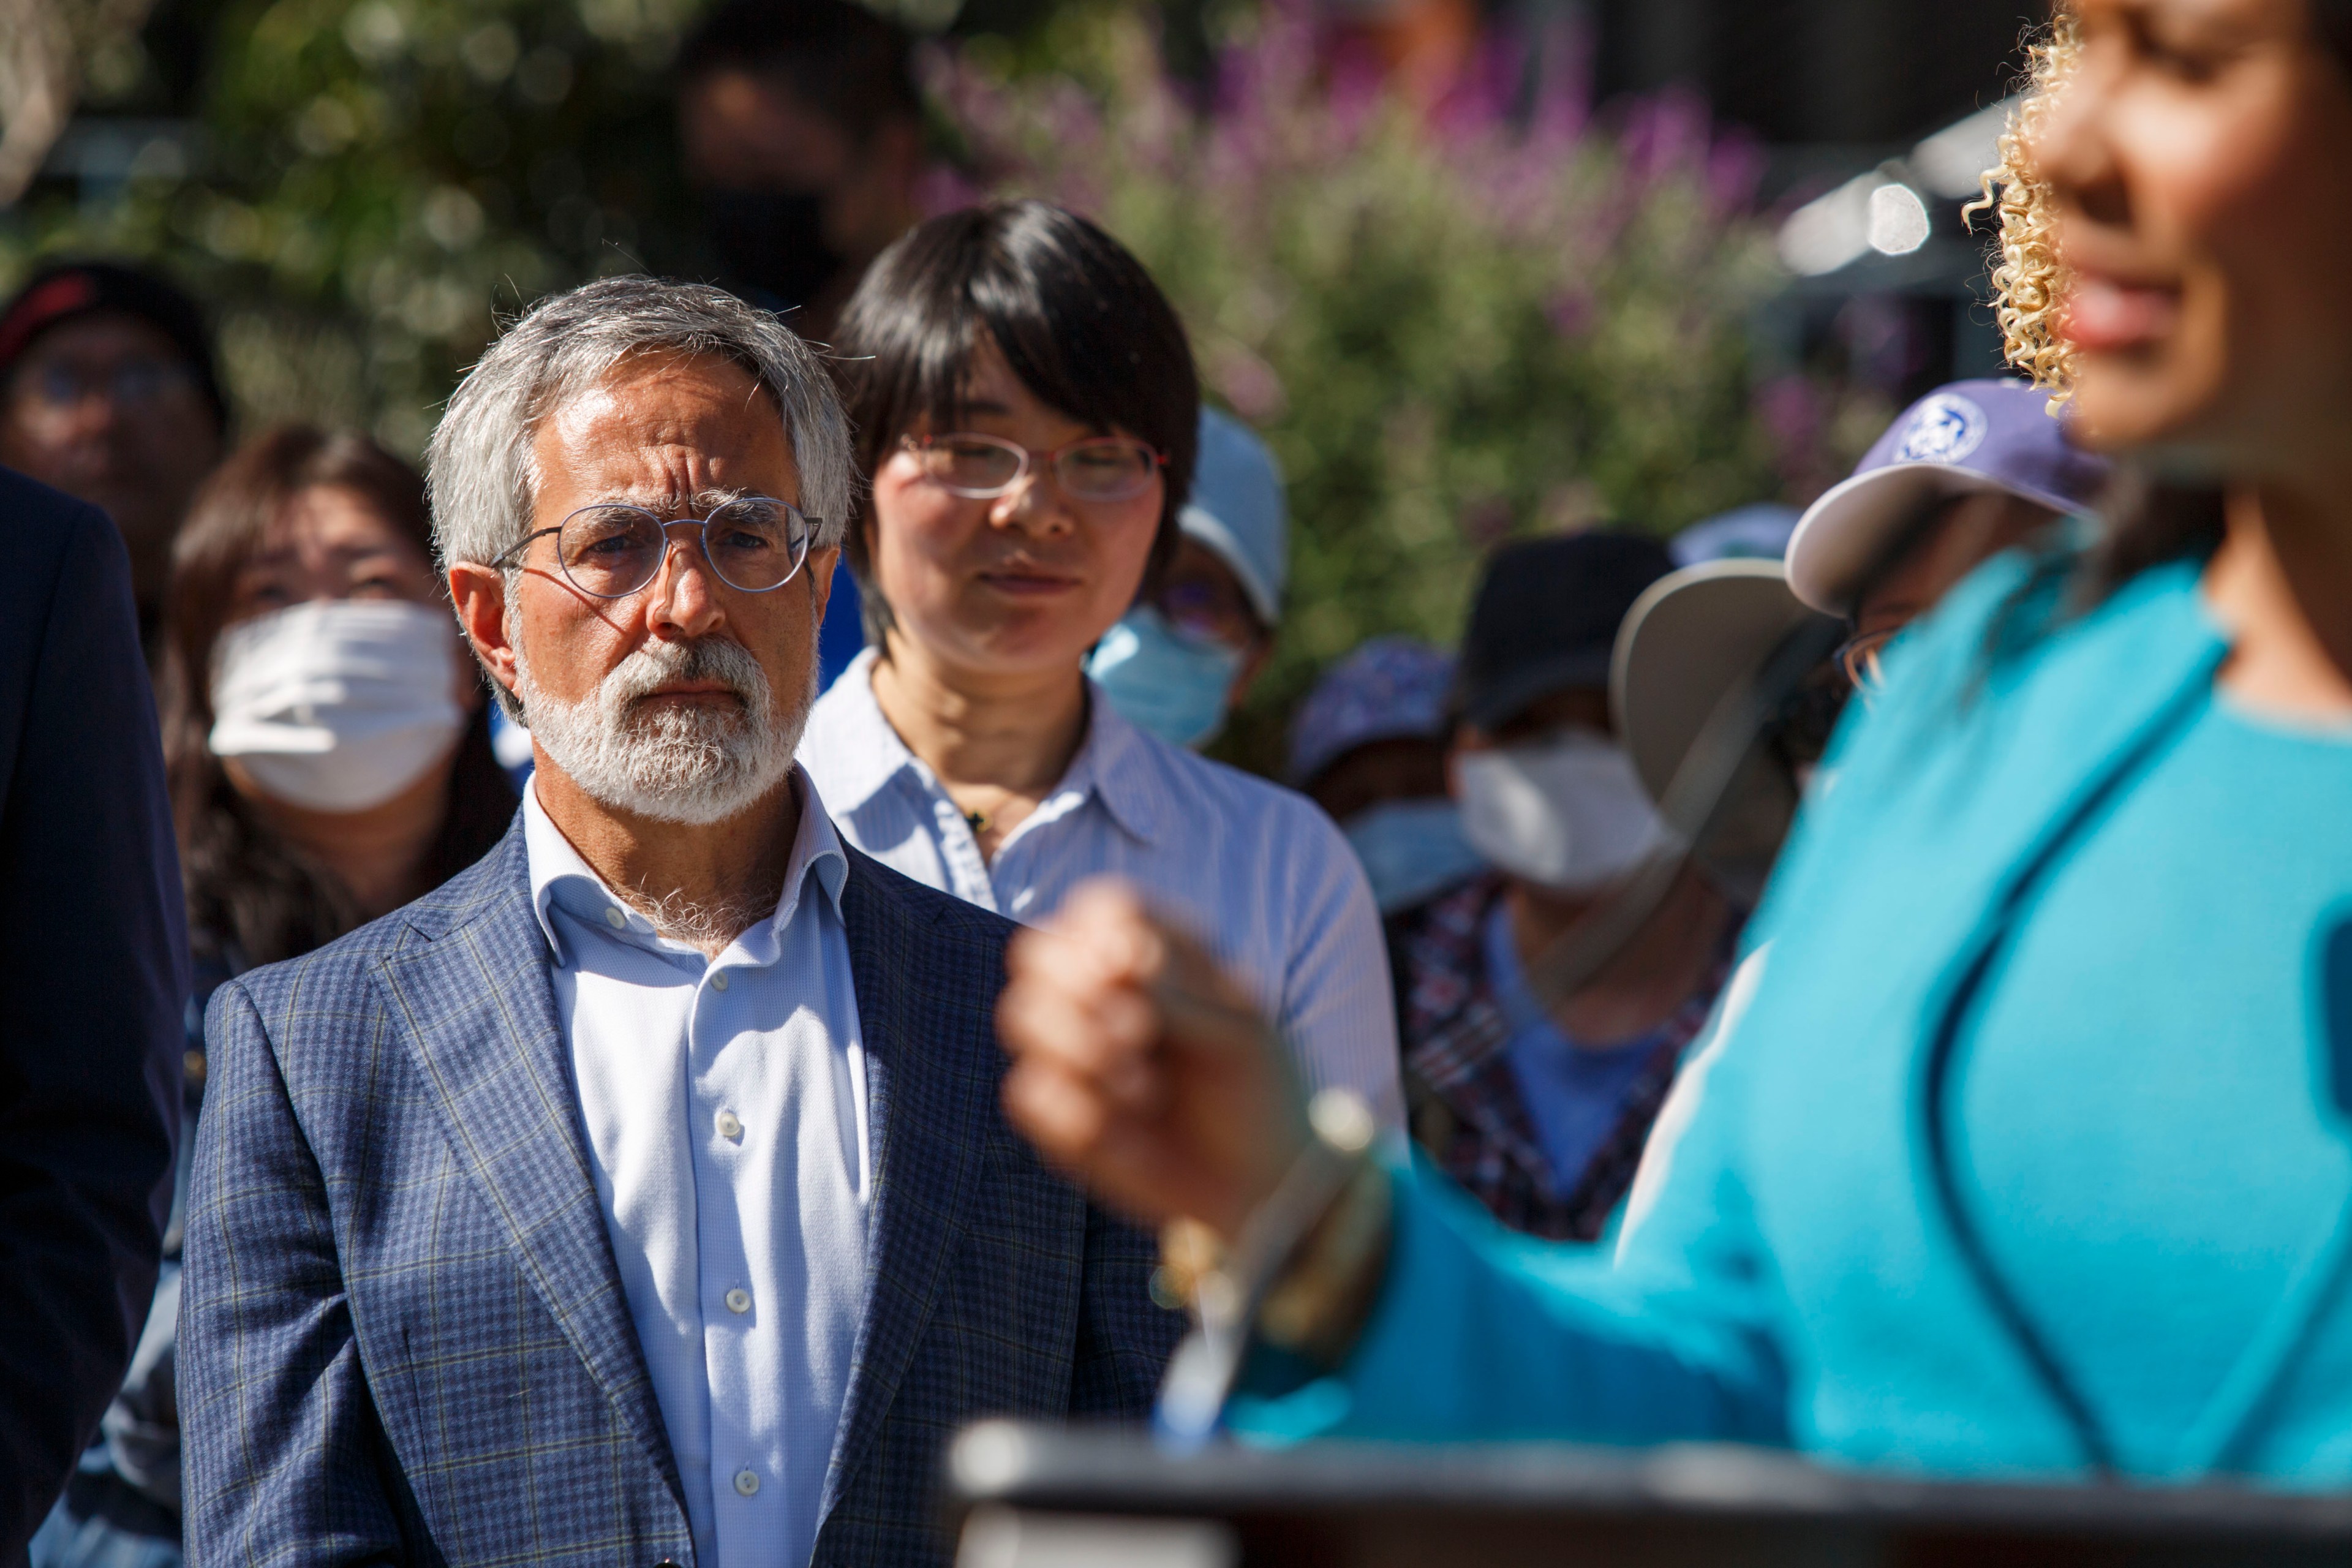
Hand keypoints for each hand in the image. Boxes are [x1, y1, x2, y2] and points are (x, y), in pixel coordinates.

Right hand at [998, 879, 1308, 1240]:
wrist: (1261, 1186)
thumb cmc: (1259, 1090)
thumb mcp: (1240, 1030)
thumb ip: (1176, 989)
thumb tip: (1110, 959)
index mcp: (1152, 955)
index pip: (1099, 907)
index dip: (1103, 932)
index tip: (1139, 973)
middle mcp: (1100, 993)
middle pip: (1037, 951)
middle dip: (1080, 993)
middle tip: (1140, 1034)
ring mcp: (1071, 1050)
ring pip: (1020, 1014)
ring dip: (1081, 1051)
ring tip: (1146, 1092)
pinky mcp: (1057, 1110)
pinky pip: (1027, 1093)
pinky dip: (1079, 1114)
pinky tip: (1128, 1137)